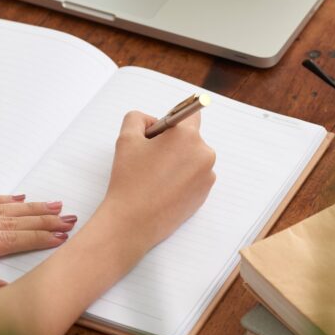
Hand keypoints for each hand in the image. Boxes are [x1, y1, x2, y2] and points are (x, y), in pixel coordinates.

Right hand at [100, 111, 215, 253]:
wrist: (133, 222)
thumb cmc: (129, 180)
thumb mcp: (127, 138)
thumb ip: (138, 118)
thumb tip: (152, 121)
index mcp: (187, 136)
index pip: (190, 113)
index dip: (173, 120)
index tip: (164, 128)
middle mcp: (204, 154)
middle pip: (190, 138)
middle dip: (173, 143)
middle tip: (150, 157)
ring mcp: (207, 176)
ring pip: (193, 158)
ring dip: (178, 161)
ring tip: (155, 176)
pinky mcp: (205, 194)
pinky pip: (195, 177)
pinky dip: (182, 179)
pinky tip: (163, 188)